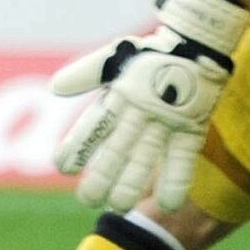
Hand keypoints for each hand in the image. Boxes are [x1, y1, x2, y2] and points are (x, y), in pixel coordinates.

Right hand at [51, 0, 249, 211]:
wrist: (195, 44)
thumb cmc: (152, 51)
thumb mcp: (117, 54)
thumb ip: (88, 71)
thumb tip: (54, 89)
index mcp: (116, 104)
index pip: (92, 130)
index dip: (77, 149)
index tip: (64, 167)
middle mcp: (137, 122)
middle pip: (116, 153)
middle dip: (102, 176)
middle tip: (89, 199)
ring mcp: (164, 129)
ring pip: (144, 160)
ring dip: (133, 183)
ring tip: (121, 206)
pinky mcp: (190, 133)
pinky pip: (182, 160)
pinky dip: (175, 181)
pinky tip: (168, 204)